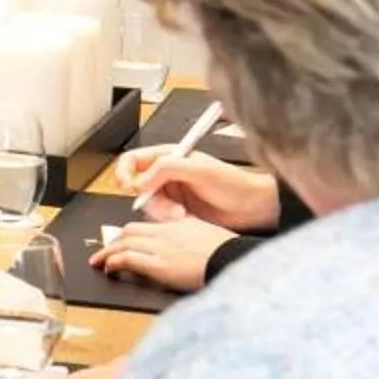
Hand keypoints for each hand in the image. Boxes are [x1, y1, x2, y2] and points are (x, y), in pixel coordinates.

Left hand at [91, 216, 226, 291]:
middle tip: (105, 250)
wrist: (232, 260)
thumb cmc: (226, 251)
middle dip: (114, 241)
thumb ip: (189, 232)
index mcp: (177, 223)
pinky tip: (109, 267)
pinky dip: (114, 262)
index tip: (123, 239)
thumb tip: (181, 242)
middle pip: (130, 231)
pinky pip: (128, 259)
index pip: (145, 224)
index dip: (129, 233)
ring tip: (100, 260)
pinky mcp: (158, 265)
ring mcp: (160, 247)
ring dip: (108, 252)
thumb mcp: (206, 233)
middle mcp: (165, 232)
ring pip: (124, 243)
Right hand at [112, 147, 280, 231]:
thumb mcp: (199, 169)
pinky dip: (167, 221)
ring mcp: (171, 195)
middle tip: (161, 204)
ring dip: (159, 211)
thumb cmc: (234, 184)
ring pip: (147, 205)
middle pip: (136, 186)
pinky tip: (184, 219)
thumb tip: (140, 179)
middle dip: (146, 198)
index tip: (130, 186)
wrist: (253, 209)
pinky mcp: (176, 213)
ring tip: (179, 214)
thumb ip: (166, 168)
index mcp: (169, 157)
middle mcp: (167, 175)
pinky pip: (159, 218)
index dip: (125, 172)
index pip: (133, 160)